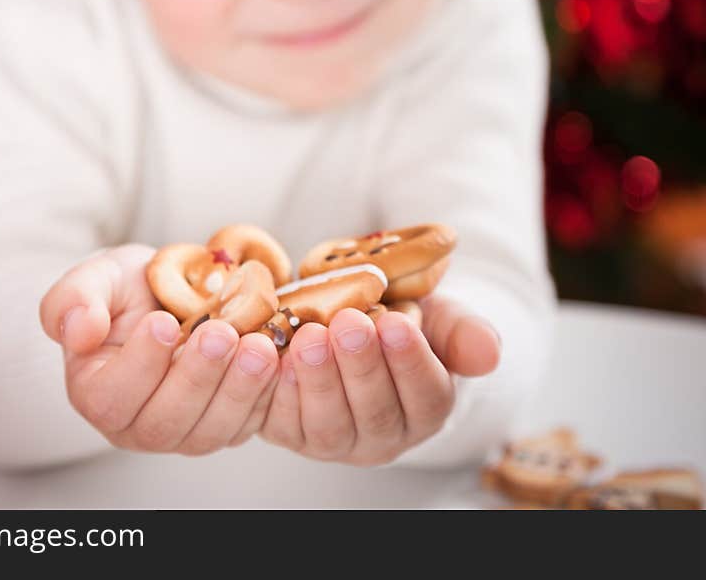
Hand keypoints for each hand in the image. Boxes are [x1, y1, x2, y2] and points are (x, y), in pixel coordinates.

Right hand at [39, 244, 279, 454]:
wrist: (168, 293)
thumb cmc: (126, 289)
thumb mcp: (94, 278)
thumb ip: (73, 300)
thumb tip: (79, 330)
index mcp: (97, 393)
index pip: (112, 398)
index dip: (140, 365)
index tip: (163, 323)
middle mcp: (138, 425)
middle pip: (166, 421)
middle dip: (198, 377)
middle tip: (222, 333)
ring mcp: (185, 429)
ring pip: (211, 429)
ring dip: (239, 390)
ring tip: (259, 346)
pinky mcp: (225, 423)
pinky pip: (248, 423)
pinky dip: (267, 395)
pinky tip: (281, 359)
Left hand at [259, 295, 500, 466]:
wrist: (350, 319)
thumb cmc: (400, 320)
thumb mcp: (439, 317)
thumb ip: (464, 333)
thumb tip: (489, 352)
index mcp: (424, 410)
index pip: (425, 397)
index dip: (410, 361)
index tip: (396, 322)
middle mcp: (379, 436)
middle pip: (373, 414)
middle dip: (360, 367)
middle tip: (349, 322)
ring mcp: (331, 438)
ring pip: (326, 425)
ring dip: (317, 380)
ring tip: (310, 336)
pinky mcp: (286, 429)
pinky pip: (276, 420)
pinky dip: (270, 389)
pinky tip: (267, 353)